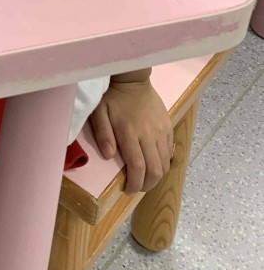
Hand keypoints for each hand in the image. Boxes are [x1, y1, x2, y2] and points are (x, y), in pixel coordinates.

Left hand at [90, 78, 173, 193]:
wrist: (133, 78)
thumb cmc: (112, 97)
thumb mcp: (99, 112)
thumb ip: (103, 134)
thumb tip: (109, 157)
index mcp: (130, 132)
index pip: (138, 167)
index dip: (135, 184)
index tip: (128, 190)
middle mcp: (149, 134)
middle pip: (155, 170)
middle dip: (147, 185)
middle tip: (137, 188)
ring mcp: (161, 131)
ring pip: (165, 163)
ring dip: (156, 176)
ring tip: (145, 179)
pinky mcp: (168, 126)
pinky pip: (170, 151)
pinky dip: (164, 162)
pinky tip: (154, 163)